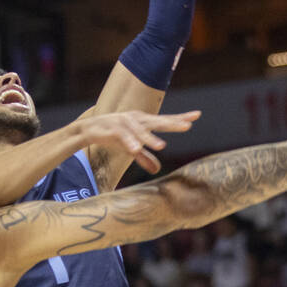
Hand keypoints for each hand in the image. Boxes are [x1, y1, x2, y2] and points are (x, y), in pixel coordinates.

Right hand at [80, 110, 200, 173]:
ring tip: (161, 146)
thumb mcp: (132, 148)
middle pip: (158, 121)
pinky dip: (129, 142)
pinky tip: (136, 149)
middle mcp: (137, 119)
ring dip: (150, 138)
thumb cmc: (113, 136)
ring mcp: (124, 123)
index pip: (165, 119)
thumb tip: (157, 170)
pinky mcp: (112, 129)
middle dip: (172, 123)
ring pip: (140, 131)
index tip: (197, 115)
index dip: (180, 118)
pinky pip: (122, 136)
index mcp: (144, 122)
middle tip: (187, 126)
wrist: (89, 130)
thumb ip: (145, 157)